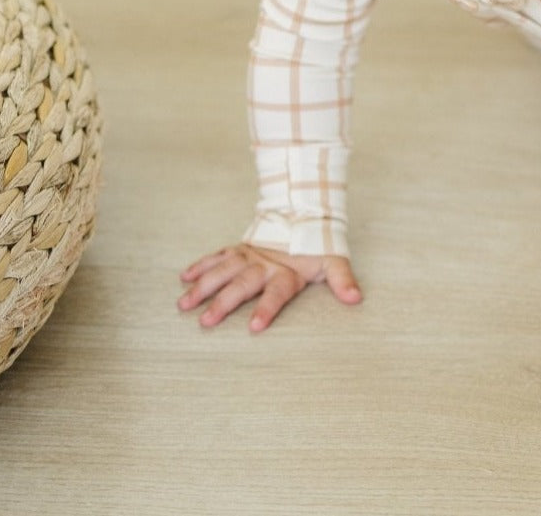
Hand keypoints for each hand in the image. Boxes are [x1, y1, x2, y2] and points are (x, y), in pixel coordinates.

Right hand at [178, 243, 361, 331]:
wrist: (303, 212)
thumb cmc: (316, 246)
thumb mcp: (334, 261)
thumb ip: (342, 280)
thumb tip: (356, 297)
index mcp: (286, 272)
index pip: (276, 294)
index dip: (267, 309)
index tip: (254, 328)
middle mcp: (263, 264)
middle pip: (242, 285)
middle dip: (224, 302)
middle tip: (205, 321)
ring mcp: (248, 255)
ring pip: (223, 270)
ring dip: (204, 286)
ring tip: (184, 303)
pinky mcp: (239, 249)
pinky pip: (217, 256)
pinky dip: (201, 265)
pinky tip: (184, 277)